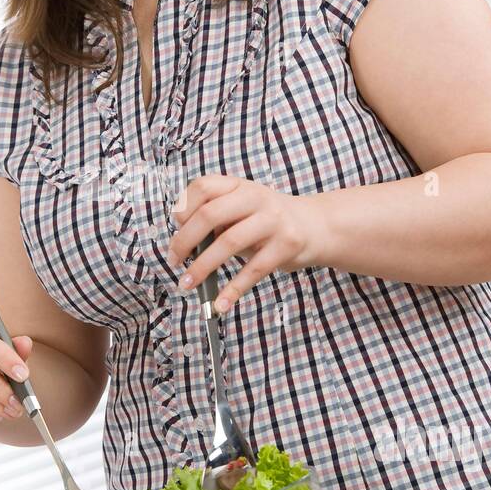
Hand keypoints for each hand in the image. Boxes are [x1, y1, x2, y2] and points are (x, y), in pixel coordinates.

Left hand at [167, 175, 322, 311]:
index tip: (175, 230)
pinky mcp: (286, 245)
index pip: (202, 187)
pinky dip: (233, 289)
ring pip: (229, 242)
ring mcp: (273, 220)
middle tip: (174, 261)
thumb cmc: (268, 221)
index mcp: (239, 186)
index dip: (183, 208)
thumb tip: (183, 243)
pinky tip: (220, 302)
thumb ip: (215, 219)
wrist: (316, 226)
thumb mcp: (242, 209)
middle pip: (210, 214)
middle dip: (185, 241)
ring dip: (202, 267)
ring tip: (188, 283)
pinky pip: (254, 270)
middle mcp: (256, 198)